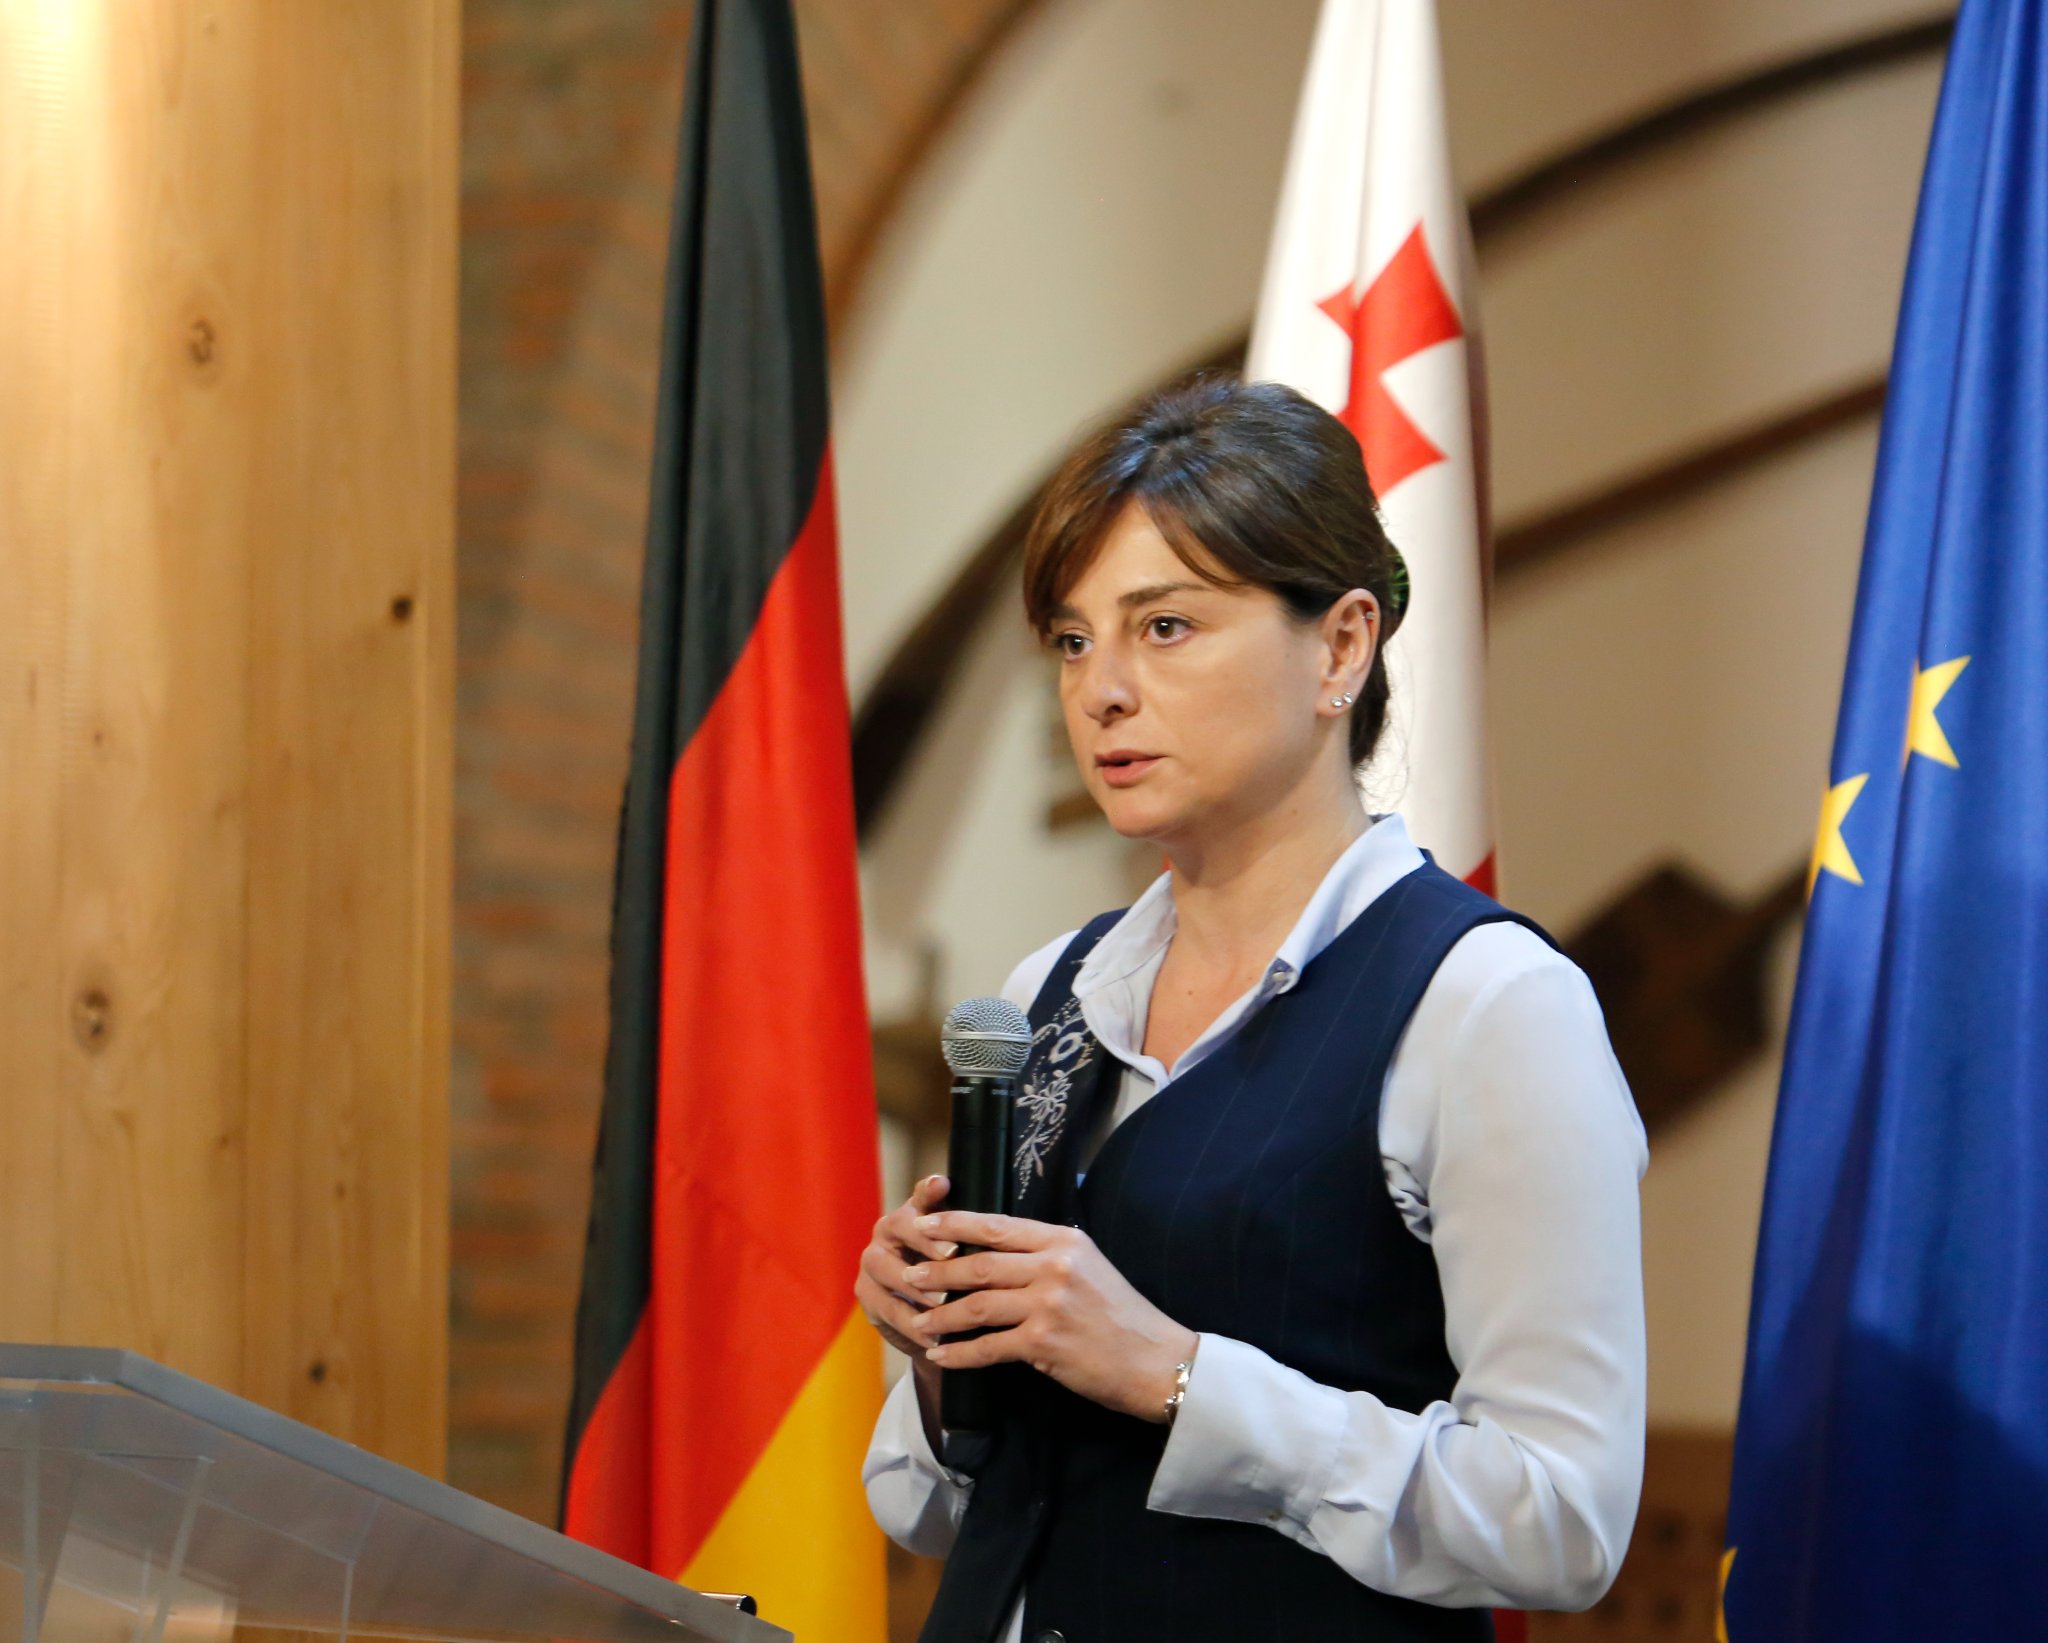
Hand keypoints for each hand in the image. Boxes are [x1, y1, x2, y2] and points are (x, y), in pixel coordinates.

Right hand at [854, 1174, 958, 1360]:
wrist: (929, 1319)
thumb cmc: (951, 1277)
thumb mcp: (962, 1253)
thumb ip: (967, 1229)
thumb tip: (968, 1199)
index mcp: (912, 1213)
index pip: (920, 1196)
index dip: (930, 1191)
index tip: (943, 1185)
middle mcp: (887, 1231)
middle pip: (898, 1226)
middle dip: (925, 1241)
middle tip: (951, 1254)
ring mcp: (872, 1262)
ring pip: (887, 1269)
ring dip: (916, 1286)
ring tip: (942, 1302)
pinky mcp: (867, 1294)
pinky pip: (887, 1308)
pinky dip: (911, 1324)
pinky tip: (934, 1335)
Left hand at [903, 1210, 1199, 1422]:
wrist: (1158, 1360)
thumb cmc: (1122, 1316)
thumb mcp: (1089, 1266)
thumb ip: (1048, 1254)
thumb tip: (999, 1247)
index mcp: (1064, 1240)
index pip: (998, 1225)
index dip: (955, 1224)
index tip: (924, 1225)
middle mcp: (1054, 1266)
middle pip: (979, 1263)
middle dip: (937, 1270)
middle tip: (908, 1275)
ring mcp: (1049, 1303)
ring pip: (976, 1303)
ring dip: (940, 1314)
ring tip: (917, 1320)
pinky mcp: (1045, 1342)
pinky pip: (988, 1346)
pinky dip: (960, 1353)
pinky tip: (941, 1357)